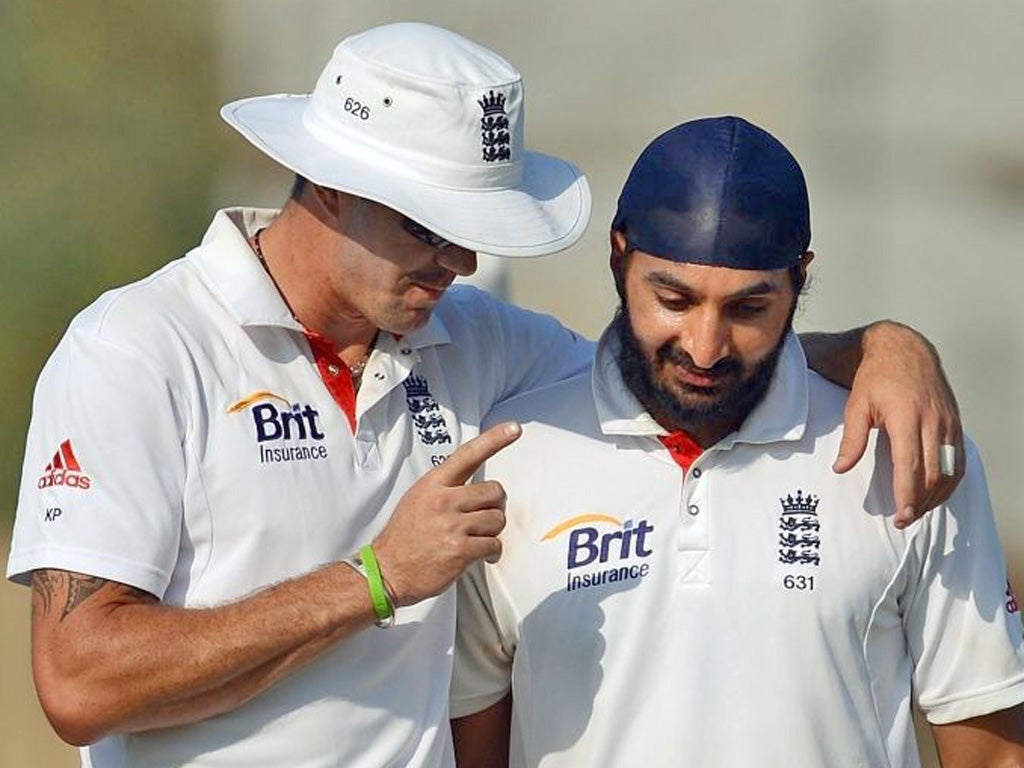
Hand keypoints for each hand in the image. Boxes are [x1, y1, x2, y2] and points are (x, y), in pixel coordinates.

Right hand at [372, 422, 521, 605]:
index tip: (514, 429)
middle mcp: (444, 500)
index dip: (495, 440)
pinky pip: (494, 544)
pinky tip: (480, 554)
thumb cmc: (404, 536)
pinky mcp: (460, 550)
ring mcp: (452, 525)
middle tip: (482, 518)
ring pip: (497, 519)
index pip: (468, 454)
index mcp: (434, 484)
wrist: (386, 571)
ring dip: (492, 531)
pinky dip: (491, 551)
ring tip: (475, 538)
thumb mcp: (418, 499)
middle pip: (495, 491)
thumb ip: (446, 489)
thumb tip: (477, 490)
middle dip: (495, 506)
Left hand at [832, 322, 963, 526]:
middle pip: (933, 473)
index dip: (908, 493)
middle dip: (921, 502)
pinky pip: (958, 460)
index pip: (910, 464)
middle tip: (904, 520)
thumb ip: (852, 439)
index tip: (902, 515)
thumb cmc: (876, 378)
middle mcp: (932, 421)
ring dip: (936, 496)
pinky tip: (935, 493)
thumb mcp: (856, 405)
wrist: (905, 350)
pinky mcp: (955, 424)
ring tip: (917, 511)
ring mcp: (948, 423)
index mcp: (906, 416)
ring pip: (950, 470)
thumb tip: (840, 469)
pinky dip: (950, 481)